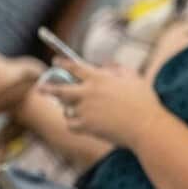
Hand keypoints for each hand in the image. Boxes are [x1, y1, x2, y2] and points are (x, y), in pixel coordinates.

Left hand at [39, 60, 164, 147]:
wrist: (147, 127)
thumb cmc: (145, 102)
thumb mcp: (134, 78)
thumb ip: (118, 69)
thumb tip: (106, 67)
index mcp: (99, 78)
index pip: (74, 67)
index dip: (63, 63)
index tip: (55, 61)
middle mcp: (88, 92)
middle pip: (60, 89)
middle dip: (48, 88)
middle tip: (40, 87)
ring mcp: (85, 110)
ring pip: (67, 108)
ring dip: (70, 109)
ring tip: (76, 110)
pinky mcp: (86, 126)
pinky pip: (71, 124)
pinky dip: (74, 123)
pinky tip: (80, 124)